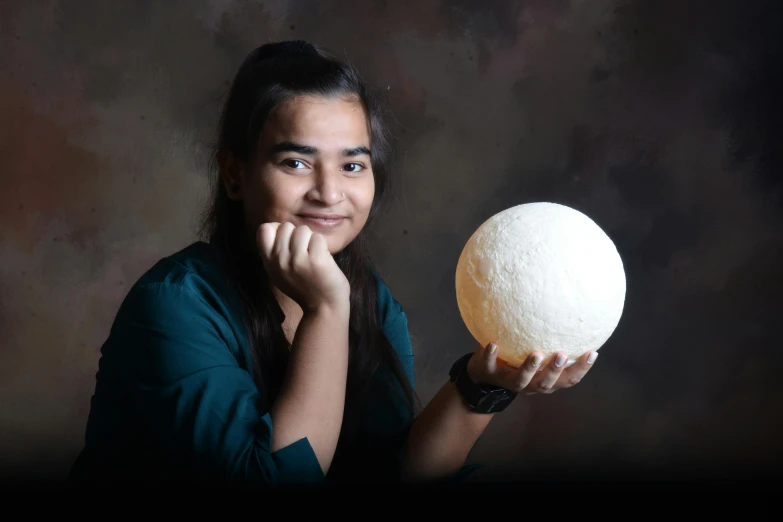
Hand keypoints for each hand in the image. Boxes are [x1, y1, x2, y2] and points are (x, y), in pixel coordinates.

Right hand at [256, 221, 349, 311]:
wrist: (323, 308)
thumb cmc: (304, 287)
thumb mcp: (279, 272)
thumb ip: (275, 252)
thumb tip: (277, 226)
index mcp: (269, 262)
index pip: (264, 229)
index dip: (278, 229)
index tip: (288, 241)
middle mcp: (280, 260)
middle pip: (286, 226)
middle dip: (298, 236)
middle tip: (304, 253)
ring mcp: (297, 260)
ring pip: (303, 230)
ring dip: (312, 240)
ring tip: (314, 257)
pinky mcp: (315, 260)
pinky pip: (318, 238)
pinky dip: (324, 247)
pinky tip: (323, 260)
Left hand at [465, 342, 597, 394]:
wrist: (483, 375)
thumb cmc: (517, 359)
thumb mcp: (537, 353)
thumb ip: (551, 342)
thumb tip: (573, 315)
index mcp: (544, 380)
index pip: (567, 379)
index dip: (581, 369)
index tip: (592, 353)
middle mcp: (529, 384)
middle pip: (545, 384)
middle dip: (555, 371)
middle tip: (562, 354)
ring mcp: (508, 380)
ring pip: (520, 381)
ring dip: (528, 368)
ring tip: (536, 354)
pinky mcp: (488, 371)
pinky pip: (489, 365)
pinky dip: (491, 355)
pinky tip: (493, 343)